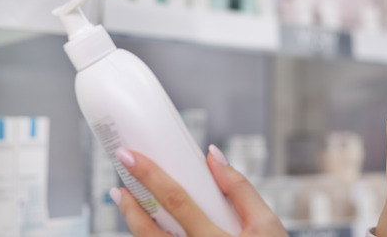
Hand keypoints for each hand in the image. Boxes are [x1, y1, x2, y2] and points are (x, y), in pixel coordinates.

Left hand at [111, 145, 286, 236]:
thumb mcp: (266, 222)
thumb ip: (240, 188)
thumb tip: (213, 157)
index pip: (176, 200)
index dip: (151, 176)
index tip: (131, 157)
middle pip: (150, 231)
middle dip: (131, 204)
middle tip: (120, 182)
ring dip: (133, 222)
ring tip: (126, 200)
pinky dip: (150, 236)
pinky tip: (148, 224)